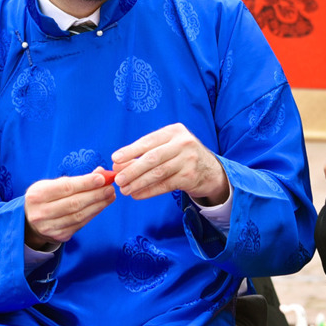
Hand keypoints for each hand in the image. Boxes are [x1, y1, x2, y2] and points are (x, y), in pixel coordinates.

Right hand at [23, 171, 115, 249]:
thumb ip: (75, 180)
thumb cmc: (44, 198)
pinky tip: (100, 206)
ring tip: (110, 196)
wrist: (29, 221)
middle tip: (110, 188)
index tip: (102, 178)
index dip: (85, 183)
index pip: (66, 188)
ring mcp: (49, 227)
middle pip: (74, 203)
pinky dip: (92, 214)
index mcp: (37, 195)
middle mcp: (41, 213)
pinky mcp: (59, 236)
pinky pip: (80, 224)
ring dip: (98, 205)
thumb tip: (100, 173)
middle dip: (95, 195)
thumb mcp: (51, 184)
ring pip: (79, 215)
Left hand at [111, 123, 228, 205]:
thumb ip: (143, 154)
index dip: (130, 151)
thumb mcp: (166, 148)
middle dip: (133, 169)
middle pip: (152, 158)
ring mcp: (188, 160)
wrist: (210, 170)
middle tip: (118, 179)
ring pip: (158, 173)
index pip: (148, 141)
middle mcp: (183, 143)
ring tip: (125, 190)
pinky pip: (165, 185)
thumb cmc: (181, 156)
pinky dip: (149, 191)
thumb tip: (117, 165)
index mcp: (174, 131)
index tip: (115, 159)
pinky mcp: (190, 177)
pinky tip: (137, 195)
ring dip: (139, 183)